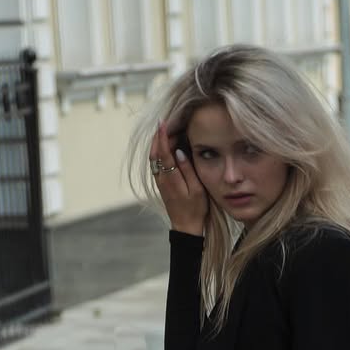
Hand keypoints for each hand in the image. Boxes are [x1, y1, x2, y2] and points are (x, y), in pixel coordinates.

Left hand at [149, 121, 207, 236]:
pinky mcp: (161, 184)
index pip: (163, 152)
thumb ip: (187, 169)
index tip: (163, 123)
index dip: (162, 136)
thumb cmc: (195, 209)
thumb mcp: (196, 189)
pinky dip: (158, 151)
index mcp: (171, 178)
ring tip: (163, 130)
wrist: (185, 227)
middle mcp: (162, 178)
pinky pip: (156, 163)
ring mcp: (160, 181)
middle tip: (164, 122)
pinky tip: (163, 146)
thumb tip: (178, 151)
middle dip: (158, 136)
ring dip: (156, 143)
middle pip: (154, 153)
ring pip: (153, 158)